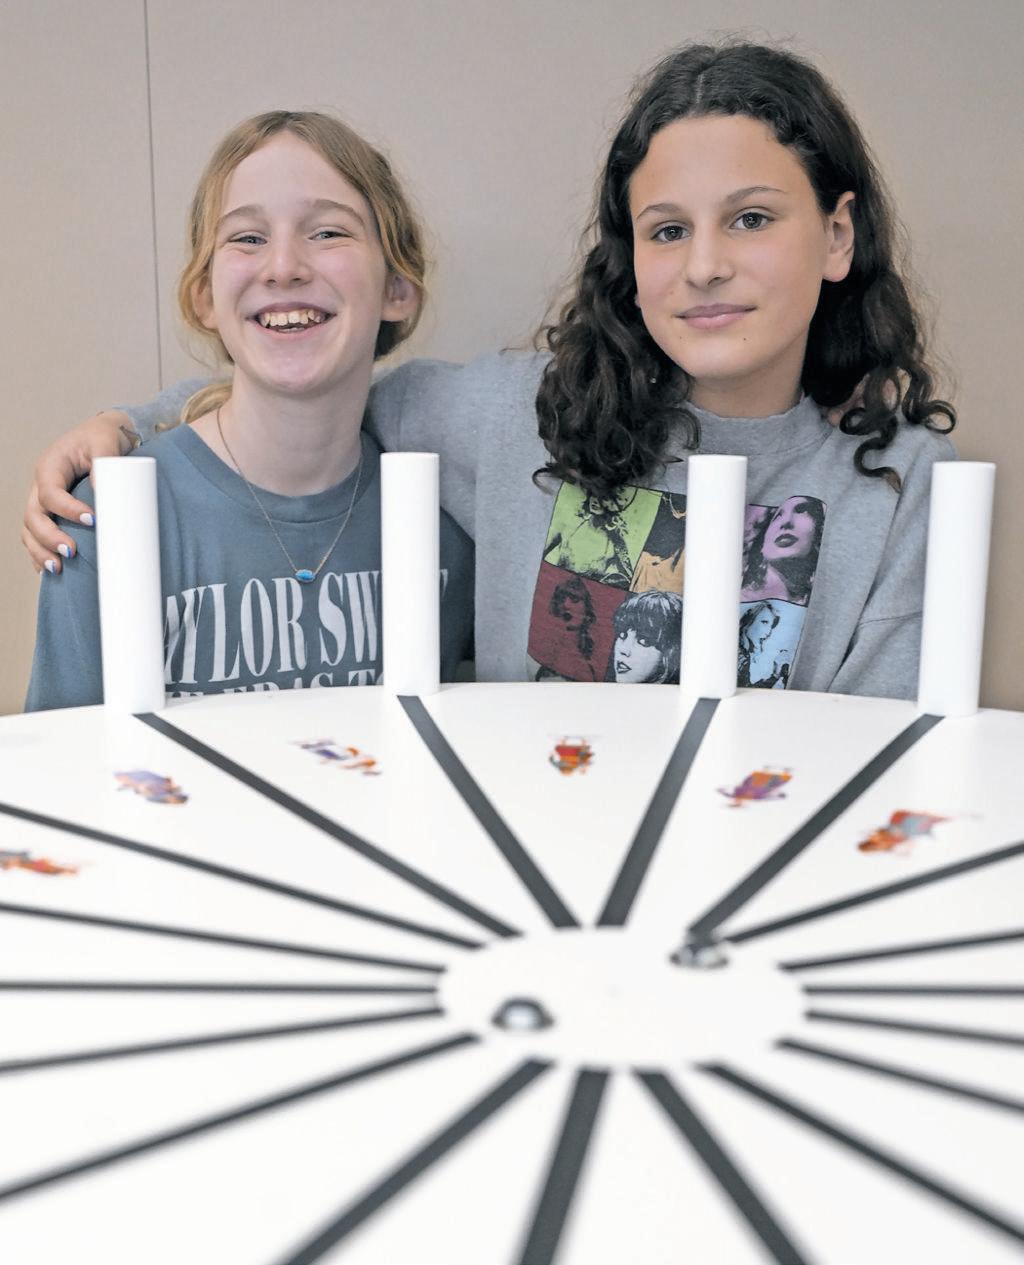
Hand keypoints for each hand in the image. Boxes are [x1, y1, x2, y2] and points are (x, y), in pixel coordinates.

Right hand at [22, 411, 136, 573]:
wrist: (105, 437)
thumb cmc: (104, 437)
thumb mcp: (105, 442)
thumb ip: (105, 462)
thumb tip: (104, 491)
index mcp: (51, 466)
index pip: (50, 492)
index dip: (67, 509)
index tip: (92, 521)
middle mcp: (41, 486)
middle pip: (33, 515)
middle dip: (49, 536)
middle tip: (72, 551)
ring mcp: (43, 501)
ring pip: (29, 529)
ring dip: (40, 550)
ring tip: (57, 568)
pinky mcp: (51, 514)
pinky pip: (36, 536)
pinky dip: (40, 554)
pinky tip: (50, 570)